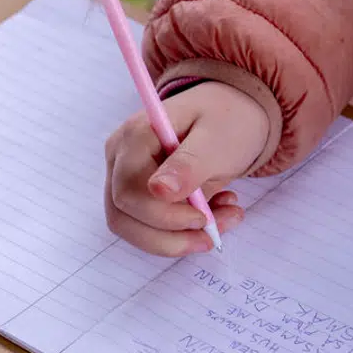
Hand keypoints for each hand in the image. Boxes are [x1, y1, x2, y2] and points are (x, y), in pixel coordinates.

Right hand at [104, 81, 268, 255]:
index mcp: (135, 137)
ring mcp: (122, 176)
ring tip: (220, 221)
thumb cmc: (227, 118)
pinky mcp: (136, 194)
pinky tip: (211, 214)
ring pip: (132, 227)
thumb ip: (189, 164)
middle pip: (122, 215)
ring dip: (176, 239)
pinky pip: (146, 226)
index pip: (128, 192)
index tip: (204, 218)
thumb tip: (159, 191)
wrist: (233, 113)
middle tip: (213, 235)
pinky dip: (179, 233)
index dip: (162, 216)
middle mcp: (119, 158)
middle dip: (169, 236)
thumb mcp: (218, 137)